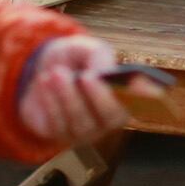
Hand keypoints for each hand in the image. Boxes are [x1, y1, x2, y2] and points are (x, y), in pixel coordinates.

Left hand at [17, 36, 135, 148]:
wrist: (42, 69)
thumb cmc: (75, 61)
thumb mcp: (89, 49)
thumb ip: (99, 56)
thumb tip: (104, 72)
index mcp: (124, 98)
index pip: (140, 102)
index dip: (142, 96)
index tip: (138, 85)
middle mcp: (107, 121)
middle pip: (109, 118)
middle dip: (98, 97)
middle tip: (84, 75)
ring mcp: (84, 132)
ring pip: (80, 122)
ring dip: (68, 96)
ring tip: (55, 73)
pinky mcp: (59, 136)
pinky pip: (57, 125)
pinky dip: (51, 102)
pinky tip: (44, 83)